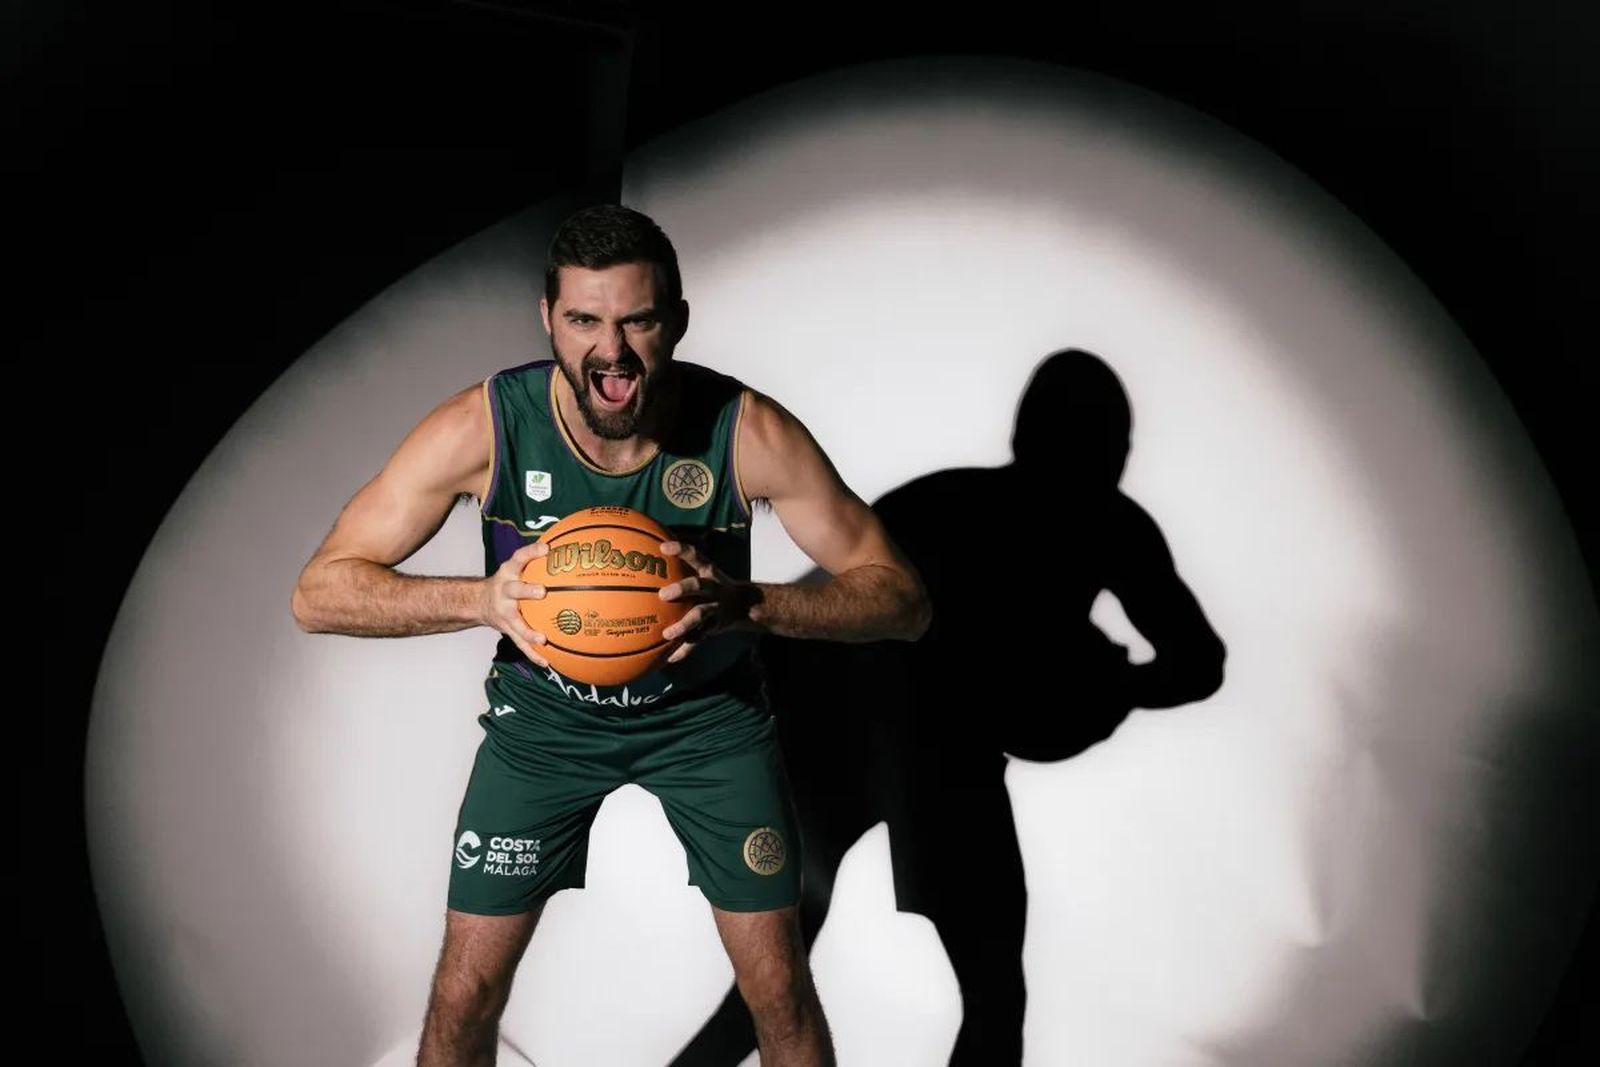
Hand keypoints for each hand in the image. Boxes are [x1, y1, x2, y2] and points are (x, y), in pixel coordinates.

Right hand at [481, 541, 551, 668]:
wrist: (478, 602)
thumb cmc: (509, 582)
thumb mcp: (517, 568)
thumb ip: (539, 562)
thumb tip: (573, 550)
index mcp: (509, 572)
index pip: (519, 557)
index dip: (531, 552)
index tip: (546, 548)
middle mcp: (504, 590)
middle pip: (513, 589)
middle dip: (526, 590)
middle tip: (542, 592)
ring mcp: (504, 612)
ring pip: (515, 622)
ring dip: (528, 631)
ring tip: (542, 639)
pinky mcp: (506, 629)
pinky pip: (519, 643)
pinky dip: (532, 654)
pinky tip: (546, 662)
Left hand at [658, 540, 761, 663]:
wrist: (746, 606)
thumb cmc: (714, 586)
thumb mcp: (706, 571)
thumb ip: (683, 565)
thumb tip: (648, 559)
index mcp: (708, 572)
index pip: (695, 555)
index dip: (681, 550)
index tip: (663, 547)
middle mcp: (713, 588)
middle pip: (699, 585)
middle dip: (682, 589)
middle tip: (662, 595)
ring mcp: (716, 609)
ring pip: (700, 615)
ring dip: (683, 625)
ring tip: (667, 634)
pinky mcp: (715, 627)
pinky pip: (698, 640)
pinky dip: (684, 650)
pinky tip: (669, 659)